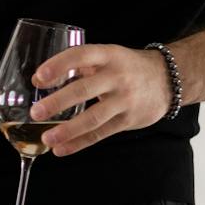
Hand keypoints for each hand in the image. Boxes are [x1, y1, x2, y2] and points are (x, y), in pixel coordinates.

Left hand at [28, 44, 171, 155]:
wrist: (169, 79)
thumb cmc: (126, 67)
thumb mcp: (105, 57)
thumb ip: (75, 66)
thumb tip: (39, 80)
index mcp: (108, 55)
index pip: (81, 56)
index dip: (59, 65)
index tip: (38, 77)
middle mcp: (117, 76)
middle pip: (85, 89)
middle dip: (58, 102)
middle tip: (36, 113)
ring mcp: (125, 100)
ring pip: (94, 117)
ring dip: (68, 130)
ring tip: (47, 138)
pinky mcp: (128, 120)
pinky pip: (101, 134)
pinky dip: (79, 143)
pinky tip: (61, 149)